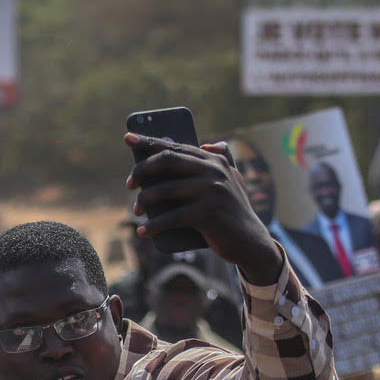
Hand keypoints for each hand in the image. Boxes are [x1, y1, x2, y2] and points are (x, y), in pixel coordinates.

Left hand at [126, 133, 282, 285]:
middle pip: (167, 161)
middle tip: (129, 184)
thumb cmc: (232, 210)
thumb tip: (208, 143)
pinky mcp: (208, 214)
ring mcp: (211, 192)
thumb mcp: (232, 180)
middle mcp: (214, 172)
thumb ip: (222, 160)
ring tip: (136, 210)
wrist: (250, 241)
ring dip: (144, 200)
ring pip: (165, 190)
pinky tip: (143, 231)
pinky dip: (154, 226)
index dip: (150, 141)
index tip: (128, 137)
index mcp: (214, 161)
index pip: (176, 147)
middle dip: (142, 170)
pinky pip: (172, 218)